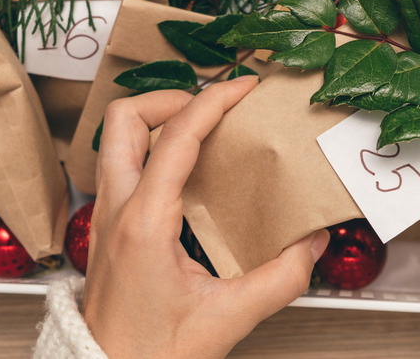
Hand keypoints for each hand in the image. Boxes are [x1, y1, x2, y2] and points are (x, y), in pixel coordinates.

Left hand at [81, 77, 329, 358]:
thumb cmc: (152, 353)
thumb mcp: (230, 317)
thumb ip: (282, 277)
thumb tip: (313, 240)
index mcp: (144, 222)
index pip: (175, 137)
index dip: (213, 101)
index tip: (244, 88)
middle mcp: (116, 209)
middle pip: (124, 119)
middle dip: (170, 99)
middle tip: (211, 108)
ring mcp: (105, 216)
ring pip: (115, 139)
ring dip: (155, 120)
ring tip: (199, 129)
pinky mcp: (107, 227)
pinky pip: (121, 165)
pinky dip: (150, 149)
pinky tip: (184, 170)